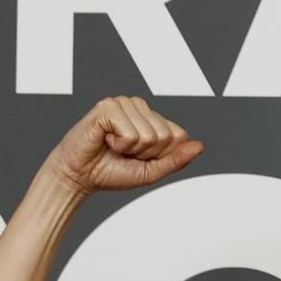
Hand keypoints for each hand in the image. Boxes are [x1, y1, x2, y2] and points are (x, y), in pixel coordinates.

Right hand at [41, 96, 203, 196]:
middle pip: (166, 136)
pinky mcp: (107, 107)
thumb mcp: (151, 171)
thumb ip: (176, 160)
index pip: (179, 136)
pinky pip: (130, 133)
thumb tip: (200, 146)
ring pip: (149, 135)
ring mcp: (123, 104)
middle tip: (124, 153)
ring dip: (131, 150)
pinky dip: (119, 145)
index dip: (161, 155)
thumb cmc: (112, 172)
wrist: (81, 177)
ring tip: (114, 146)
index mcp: (152, 119)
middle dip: (147, 153)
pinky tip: (105, 140)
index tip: (139, 157)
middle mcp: (139, 107)